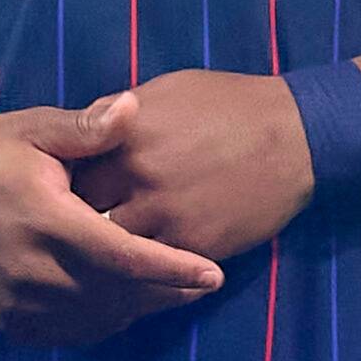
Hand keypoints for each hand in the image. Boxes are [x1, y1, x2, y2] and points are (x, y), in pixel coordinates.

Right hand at [0, 91, 226, 345]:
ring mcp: (14, 300)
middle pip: (117, 295)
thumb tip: (134, 107)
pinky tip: (122, 302)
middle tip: (204, 280)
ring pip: (95, 319)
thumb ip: (85, 127)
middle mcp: (30, 268)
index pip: (122, 254)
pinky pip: (66, 332)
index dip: (172, 268)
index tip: (213, 273)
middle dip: (167, 292)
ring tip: (173, 291)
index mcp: (44, 217)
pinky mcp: (4, 318)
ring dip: (138, 308)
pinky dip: (101, 321)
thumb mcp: (33, 127)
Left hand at [68, 69, 314, 261]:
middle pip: (83, 212)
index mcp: (127, 133)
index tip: (66, 187)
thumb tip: (85, 131)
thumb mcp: (166, 91)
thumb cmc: (229, 105)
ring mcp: (166, 215)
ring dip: (108, 249)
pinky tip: (140, 263)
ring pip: (112, 248)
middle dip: (78, 218)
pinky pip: (152, 268)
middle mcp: (139, 175)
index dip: (65, 180)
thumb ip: (120, 117)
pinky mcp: (194, 247)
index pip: (70, 168)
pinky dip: (143, 268)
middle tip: (79, 223)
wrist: (295, 136)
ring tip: (105, 249)